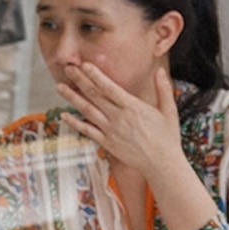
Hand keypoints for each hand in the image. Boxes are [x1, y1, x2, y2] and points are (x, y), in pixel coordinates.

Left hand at [55, 56, 193, 200]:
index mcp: (133, 107)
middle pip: (94, 95)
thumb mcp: (169, 111)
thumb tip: (160, 71)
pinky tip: (64, 115)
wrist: (162, 164)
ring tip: (59, 87)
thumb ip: (163, 89)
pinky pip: (87, 131)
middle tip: (67, 68)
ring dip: (72, 98)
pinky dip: (75, 123)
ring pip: (87, 110)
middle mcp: (119, 117)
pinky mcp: (106, 143)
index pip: (110, 88)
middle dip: (80, 80)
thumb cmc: (167, 137)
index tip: (85, 65)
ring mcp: (110, 130)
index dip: (95, 76)